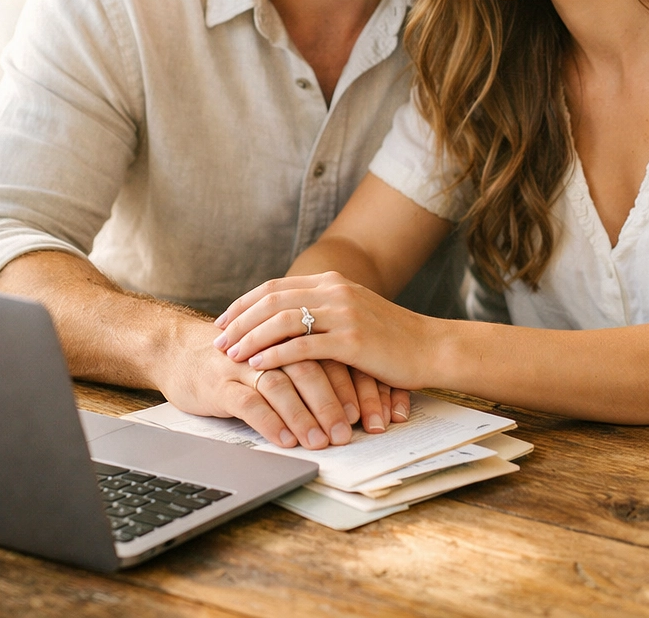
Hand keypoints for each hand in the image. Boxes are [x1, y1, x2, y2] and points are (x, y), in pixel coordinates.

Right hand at [159, 318, 396, 447]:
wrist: (175, 348)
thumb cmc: (232, 357)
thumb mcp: (272, 353)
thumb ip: (305, 362)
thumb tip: (353, 395)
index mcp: (286, 332)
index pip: (328, 355)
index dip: (350, 383)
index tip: (370, 412)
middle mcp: (267, 344)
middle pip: (309, 367)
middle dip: (333, 401)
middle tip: (351, 431)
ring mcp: (242, 363)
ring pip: (281, 385)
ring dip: (305, 415)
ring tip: (322, 442)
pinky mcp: (219, 383)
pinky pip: (249, 402)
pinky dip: (271, 421)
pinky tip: (287, 440)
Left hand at [213, 271, 434, 389]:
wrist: (432, 348)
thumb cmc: (391, 338)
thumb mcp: (353, 313)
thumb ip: (322, 310)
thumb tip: (284, 320)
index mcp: (332, 282)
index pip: (275, 287)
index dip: (244, 304)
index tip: (223, 321)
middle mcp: (335, 291)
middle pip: (272, 300)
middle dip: (239, 321)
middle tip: (217, 340)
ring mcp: (344, 313)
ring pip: (282, 321)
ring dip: (250, 338)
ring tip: (230, 355)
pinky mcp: (352, 340)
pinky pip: (302, 346)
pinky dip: (274, 355)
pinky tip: (257, 366)